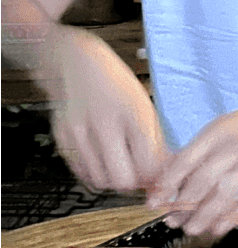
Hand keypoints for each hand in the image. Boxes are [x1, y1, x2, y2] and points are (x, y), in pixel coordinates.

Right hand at [46, 27, 166, 192]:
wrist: (75, 62)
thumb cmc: (116, 84)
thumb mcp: (146, 108)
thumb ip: (156, 143)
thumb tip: (166, 174)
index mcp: (134, 114)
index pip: (148, 165)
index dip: (156, 178)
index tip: (159, 178)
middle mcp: (105, 124)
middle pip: (122, 180)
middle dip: (135, 184)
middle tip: (140, 178)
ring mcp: (79, 132)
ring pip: (100, 180)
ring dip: (114, 181)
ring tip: (122, 168)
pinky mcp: (62, 137)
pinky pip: (81, 172)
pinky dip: (95, 174)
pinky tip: (104, 162)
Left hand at [148, 87, 237, 238]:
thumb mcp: (227, 124)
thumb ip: (203, 148)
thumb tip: (172, 174)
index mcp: (220, 130)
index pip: (185, 160)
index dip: (167, 184)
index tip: (154, 201)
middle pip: (204, 179)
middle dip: (184, 205)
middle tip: (172, 220)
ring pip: (229, 192)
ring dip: (208, 214)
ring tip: (194, 228)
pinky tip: (224, 225)